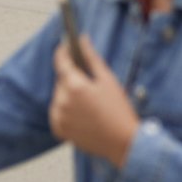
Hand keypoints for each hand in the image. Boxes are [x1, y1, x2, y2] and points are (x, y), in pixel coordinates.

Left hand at [50, 35, 138, 167]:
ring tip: (90, 101)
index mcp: (74, 86)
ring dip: (69, 93)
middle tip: (90, 82)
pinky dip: (66, 109)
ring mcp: (59, 117)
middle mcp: (63, 101)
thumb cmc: (119, 110)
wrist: (123, 142)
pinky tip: (84, 113)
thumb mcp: (107, 79)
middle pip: (61, 79)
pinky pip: (58, 111)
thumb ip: (91, 57)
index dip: (63, 51)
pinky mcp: (60, 129)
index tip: (67, 45)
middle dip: (72, 76)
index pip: (61, 61)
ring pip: (59, 95)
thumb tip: (82, 39)